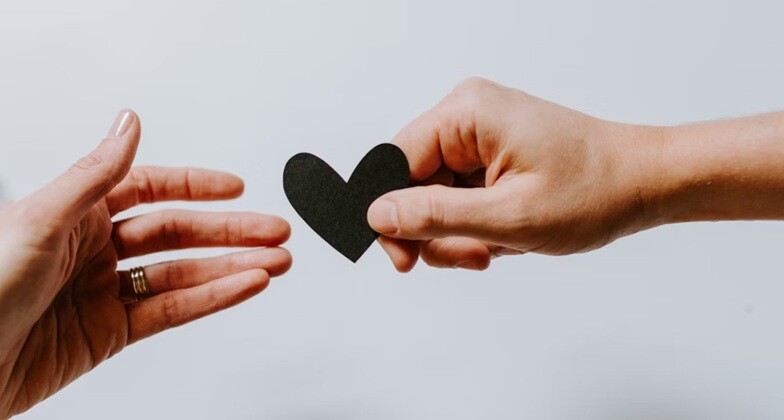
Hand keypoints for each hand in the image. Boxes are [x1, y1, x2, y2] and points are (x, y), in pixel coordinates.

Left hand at [0, 110, 291, 415]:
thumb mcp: (38, 219)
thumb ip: (94, 174)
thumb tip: (128, 123)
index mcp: (73, 213)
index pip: (147, 189)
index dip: (194, 186)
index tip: (235, 187)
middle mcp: (93, 250)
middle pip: (177, 233)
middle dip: (230, 230)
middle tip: (273, 229)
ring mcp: (105, 292)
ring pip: (183, 274)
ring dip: (232, 266)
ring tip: (275, 261)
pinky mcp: (111, 333)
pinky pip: (172, 311)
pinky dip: (213, 298)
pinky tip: (243, 285)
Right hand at [367, 78, 662, 271]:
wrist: (645, 183)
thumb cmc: (594, 191)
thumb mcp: (509, 216)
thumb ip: (435, 216)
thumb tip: (377, 214)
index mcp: (466, 113)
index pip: (393, 162)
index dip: (391, 215)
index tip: (403, 260)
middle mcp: (467, 116)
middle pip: (412, 184)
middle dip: (436, 231)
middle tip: (473, 256)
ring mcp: (479, 136)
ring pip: (434, 198)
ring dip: (459, 234)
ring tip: (498, 246)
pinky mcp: (490, 155)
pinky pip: (458, 197)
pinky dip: (475, 226)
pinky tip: (504, 235)